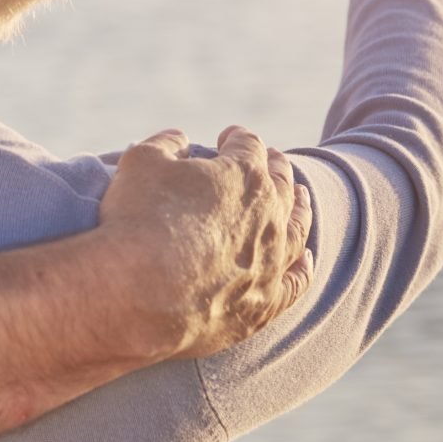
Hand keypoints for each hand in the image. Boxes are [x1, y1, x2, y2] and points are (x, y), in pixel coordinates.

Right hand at [96, 125, 312, 360]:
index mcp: (244, 174)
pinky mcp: (265, 303)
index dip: (237, 138)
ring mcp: (272, 262)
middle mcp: (270, 215)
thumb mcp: (140, 163)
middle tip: (271, 160)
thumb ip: (164, 145)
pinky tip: (305, 259)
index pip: (248, 146)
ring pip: (298, 229)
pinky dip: (303, 268)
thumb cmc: (137, 221)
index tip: (227, 138)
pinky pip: (296, 282)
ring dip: (301, 209)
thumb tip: (178, 140)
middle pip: (281, 182)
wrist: (140, 298)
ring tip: (302, 197)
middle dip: (275, 166)